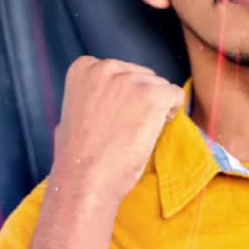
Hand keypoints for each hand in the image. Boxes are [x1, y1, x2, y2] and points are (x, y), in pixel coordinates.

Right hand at [52, 56, 185, 204]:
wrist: (85, 181)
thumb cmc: (78, 157)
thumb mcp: (73, 113)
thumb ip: (91, 96)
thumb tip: (106, 98)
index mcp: (84, 68)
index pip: (120, 70)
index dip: (123, 95)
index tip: (115, 117)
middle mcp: (105, 67)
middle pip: (142, 76)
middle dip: (141, 99)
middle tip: (127, 128)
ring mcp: (130, 80)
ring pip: (160, 86)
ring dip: (156, 108)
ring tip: (136, 133)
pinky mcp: (152, 95)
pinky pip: (175, 95)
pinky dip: (171, 112)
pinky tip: (152, 130)